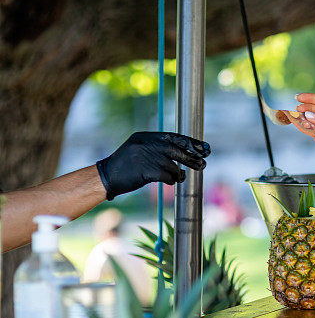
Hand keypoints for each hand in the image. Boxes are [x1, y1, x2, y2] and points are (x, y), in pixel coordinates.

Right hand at [96, 131, 210, 199]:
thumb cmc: (126, 165)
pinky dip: (171, 180)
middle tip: (204, 164)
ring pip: (173, 166)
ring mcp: (146, 157)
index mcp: (145, 137)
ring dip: (179, 173)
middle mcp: (146, 144)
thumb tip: (184, 150)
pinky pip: (167, 176)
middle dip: (192, 157)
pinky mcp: (146, 171)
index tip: (204, 147)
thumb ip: (158, 147)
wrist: (107, 177)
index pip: (174, 137)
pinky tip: (170, 181)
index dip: (191, 143)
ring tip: (180, 177)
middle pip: (177, 150)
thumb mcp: (139, 148)